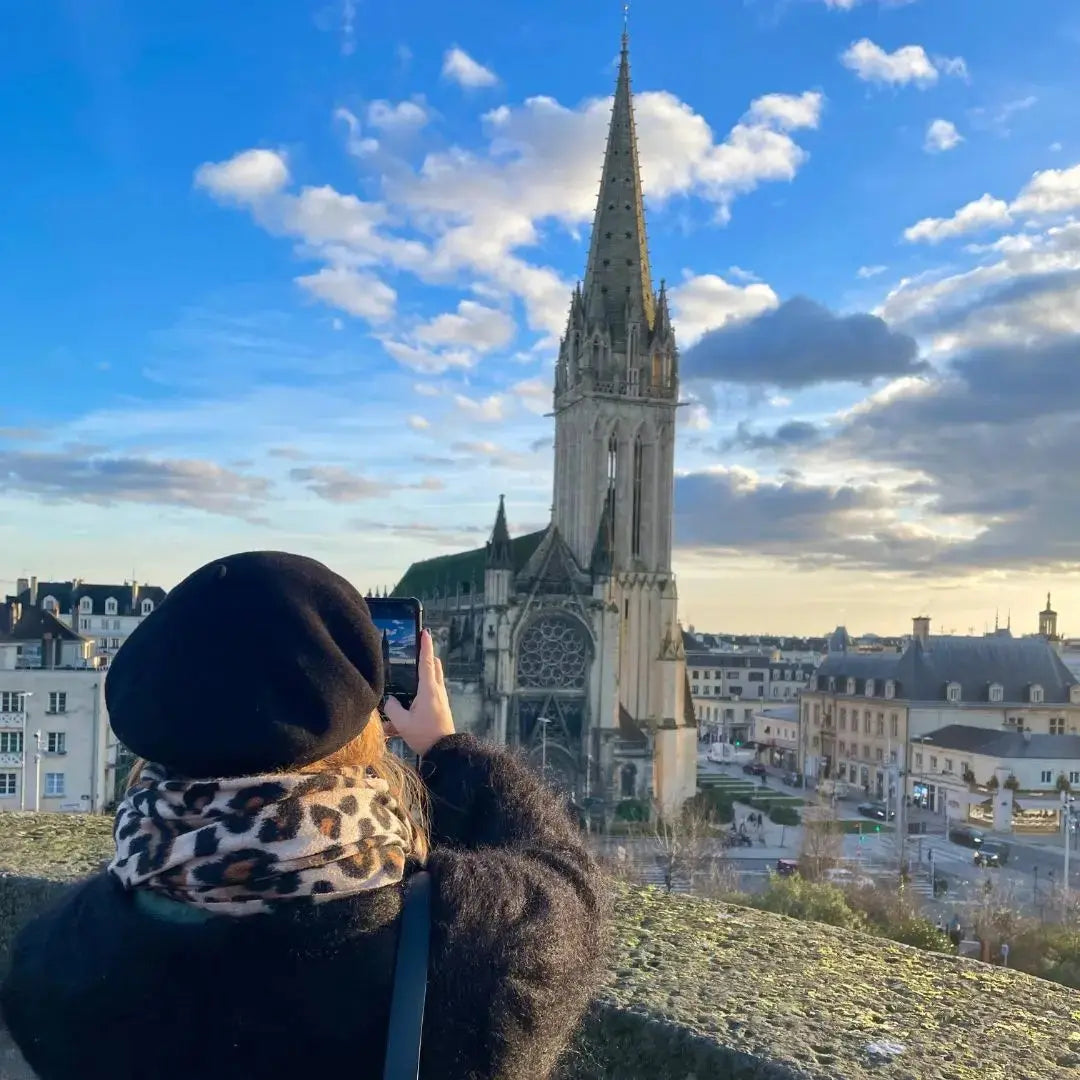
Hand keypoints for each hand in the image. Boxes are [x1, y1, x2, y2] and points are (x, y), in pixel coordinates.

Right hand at [383, 628, 455, 756]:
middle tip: (418, 649)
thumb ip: (393, 709)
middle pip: (434, 666)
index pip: (426, 662)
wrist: (445, 751)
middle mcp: (437, 691)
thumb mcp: (403, 723)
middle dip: (427, 656)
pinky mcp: (440, 707)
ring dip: (425, 673)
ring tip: (412, 674)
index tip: (425, 632)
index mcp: (428, 690)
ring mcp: (441, 698)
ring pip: (433, 679)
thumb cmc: (424, 735)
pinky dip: (423, 689)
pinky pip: (432, 692)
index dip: (425, 646)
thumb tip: (389, 700)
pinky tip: (411, 700)